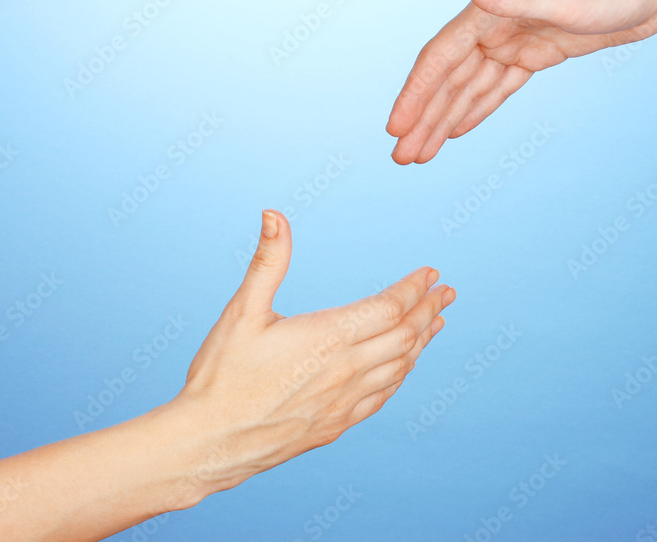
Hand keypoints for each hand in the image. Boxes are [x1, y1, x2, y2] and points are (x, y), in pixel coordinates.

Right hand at [165, 210, 455, 503]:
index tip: (430, 274)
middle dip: (428, 309)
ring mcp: (344, 401)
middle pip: (405, 335)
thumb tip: (274, 215)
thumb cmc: (221, 375)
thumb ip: (267, 262)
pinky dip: (402, 373)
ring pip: (400, 367)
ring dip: (422, 341)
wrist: (210, 441)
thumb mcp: (241, 312)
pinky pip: (384, 395)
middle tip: (446, 292)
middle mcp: (345, 370)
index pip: (388, 307)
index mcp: (327, 337)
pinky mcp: (337, 424)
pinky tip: (405, 365)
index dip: (413, 288)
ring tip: (436, 322)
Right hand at [386, 0, 656, 164]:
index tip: (395, 129)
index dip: (415, 95)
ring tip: (420, 155)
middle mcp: (495, 26)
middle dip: (423, 119)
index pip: (440, 59)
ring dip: (442, 120)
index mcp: (490, 13)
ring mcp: (514, 41)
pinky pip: (495, 88)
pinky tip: (456, 130)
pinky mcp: (536, 53)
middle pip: (448, 81)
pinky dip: (474, 110)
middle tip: (401, 158)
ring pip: (468, 89)